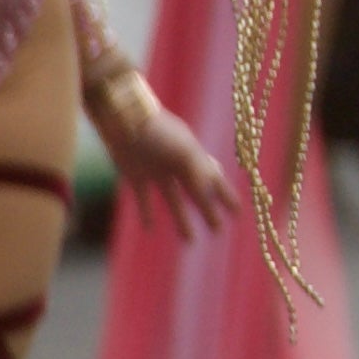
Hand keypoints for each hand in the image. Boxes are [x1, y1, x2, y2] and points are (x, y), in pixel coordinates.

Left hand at [92, 80, 235, 236]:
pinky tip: (150, 228)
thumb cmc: (157, 130)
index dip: (225, 196)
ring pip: (173, 200)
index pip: (214, 180)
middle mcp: (177, 165)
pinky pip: (144, 199)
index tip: (237, 213)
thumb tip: (207, 194)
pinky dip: (147, 213)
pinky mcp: (134, 176)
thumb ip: (197, 171)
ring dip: (181, 219)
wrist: (122, 117)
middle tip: (217, 231)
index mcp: (193, 156)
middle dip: (207, 211)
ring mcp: (156, 172)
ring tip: (190, 240)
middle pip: (196, 193)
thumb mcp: (183, 149)